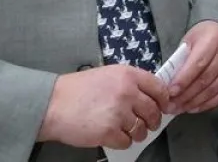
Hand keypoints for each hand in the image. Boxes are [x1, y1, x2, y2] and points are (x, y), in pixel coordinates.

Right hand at [37, 64, 169, 148]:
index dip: (163, 100)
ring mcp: (119, 113)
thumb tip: (151, 95)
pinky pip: (127, 142)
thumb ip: (130, 82)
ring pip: (142, 129)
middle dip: (153, 120)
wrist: (53, 104)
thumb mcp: (108, 75)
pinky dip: (123, 142)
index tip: (164, 106)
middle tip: (149, 124)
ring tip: (128, 131)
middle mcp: (127, 92)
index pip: (159, 88)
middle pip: (153, 111)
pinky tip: (114, 136)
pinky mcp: (109, 132)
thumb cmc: (78, 89)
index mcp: (128, 75)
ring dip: (138, 133)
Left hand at [168, 20, 217, 114]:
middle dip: (186, 95)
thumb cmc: (201, 37)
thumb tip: (168, 83)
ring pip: (213, 89)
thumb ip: (180, 59)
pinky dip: (207, 104)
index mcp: (212, 40)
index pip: (198, 63)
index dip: (184, 79)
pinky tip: (193, 108)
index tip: (170, 92)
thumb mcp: (188, 41)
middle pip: (205, 79)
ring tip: (179, 109)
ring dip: (194, 102)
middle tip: (171, 105)